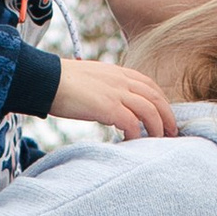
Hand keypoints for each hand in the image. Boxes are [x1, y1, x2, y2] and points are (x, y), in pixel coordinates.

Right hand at [52, 57, 178, 138]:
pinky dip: (137, 135)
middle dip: (167, 115)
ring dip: (157, 127)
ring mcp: (115, 92)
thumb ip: (103, 89)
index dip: (160, 99)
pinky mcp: (108, 107)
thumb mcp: (89, 80)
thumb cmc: (60, 83)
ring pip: (149, 110)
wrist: (44, 79)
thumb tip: (107, 107)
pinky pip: (132, 123)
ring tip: (159, 141)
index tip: (164, 114)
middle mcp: (120, 80)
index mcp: (116, 72)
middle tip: (172, 132)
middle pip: (155, 97)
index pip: (148, 84)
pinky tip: (133, 143)